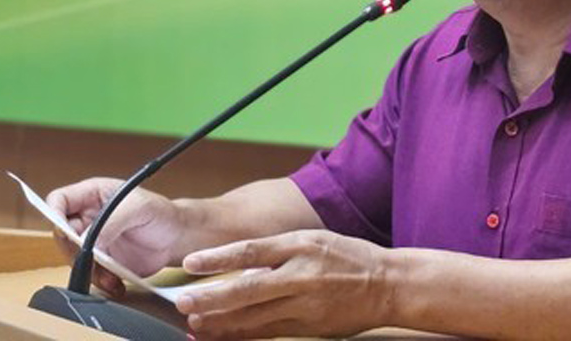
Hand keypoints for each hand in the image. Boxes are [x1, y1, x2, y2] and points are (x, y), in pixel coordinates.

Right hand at [45, 177, 186, 298]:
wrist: (177, 238)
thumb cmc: (160, 213)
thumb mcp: (138, 208)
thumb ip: (110, 222)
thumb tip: (87, 241)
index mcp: (92, 194)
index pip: (59, 200)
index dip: (54, 214)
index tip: (65, 233)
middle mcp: (88, 217)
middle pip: (62, 233)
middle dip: (74, 250)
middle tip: (92, 260)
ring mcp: (94, 240)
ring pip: (73, 257)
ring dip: (88, 270)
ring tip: (111, 276)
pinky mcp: (102, 260)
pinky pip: (89, 273)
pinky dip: (99, 282)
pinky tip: (115, 283)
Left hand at [175, 230, 392, 339]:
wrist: (388, 286)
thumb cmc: (348, 257)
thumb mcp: (312, 238)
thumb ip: (276, 250)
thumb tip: (237, 261)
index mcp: (300, 246)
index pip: (251, 251)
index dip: (218, 259)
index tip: (191, 263)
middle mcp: (301, 276)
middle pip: (248, 290)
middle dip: (212, 299)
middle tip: (183, 304)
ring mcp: (305, 306)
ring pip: (255, 318)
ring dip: (221, 323)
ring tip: (195, 324)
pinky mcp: (309, 328)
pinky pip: (269, 333)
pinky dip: (243, 336)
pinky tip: (223, 336)